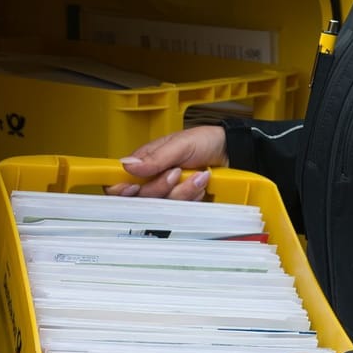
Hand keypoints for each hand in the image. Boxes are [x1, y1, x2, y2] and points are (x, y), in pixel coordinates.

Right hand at [105, 126, 229, 200]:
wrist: (232, 153)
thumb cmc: (205, 142)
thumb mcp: (179, 144)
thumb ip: (154, 158)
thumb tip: (127, 165)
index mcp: (143, 164)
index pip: (119, 183)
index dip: (121, 190)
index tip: (133, 188)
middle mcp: (152, 181)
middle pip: (140, 199)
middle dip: (160, 188)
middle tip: (176, 173)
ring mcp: (168, 194)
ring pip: (162, 206)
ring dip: (182, 191)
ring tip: (197, 176)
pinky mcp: (183, 204)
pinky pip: (180, 211)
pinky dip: (193, 198)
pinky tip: (201, 185)